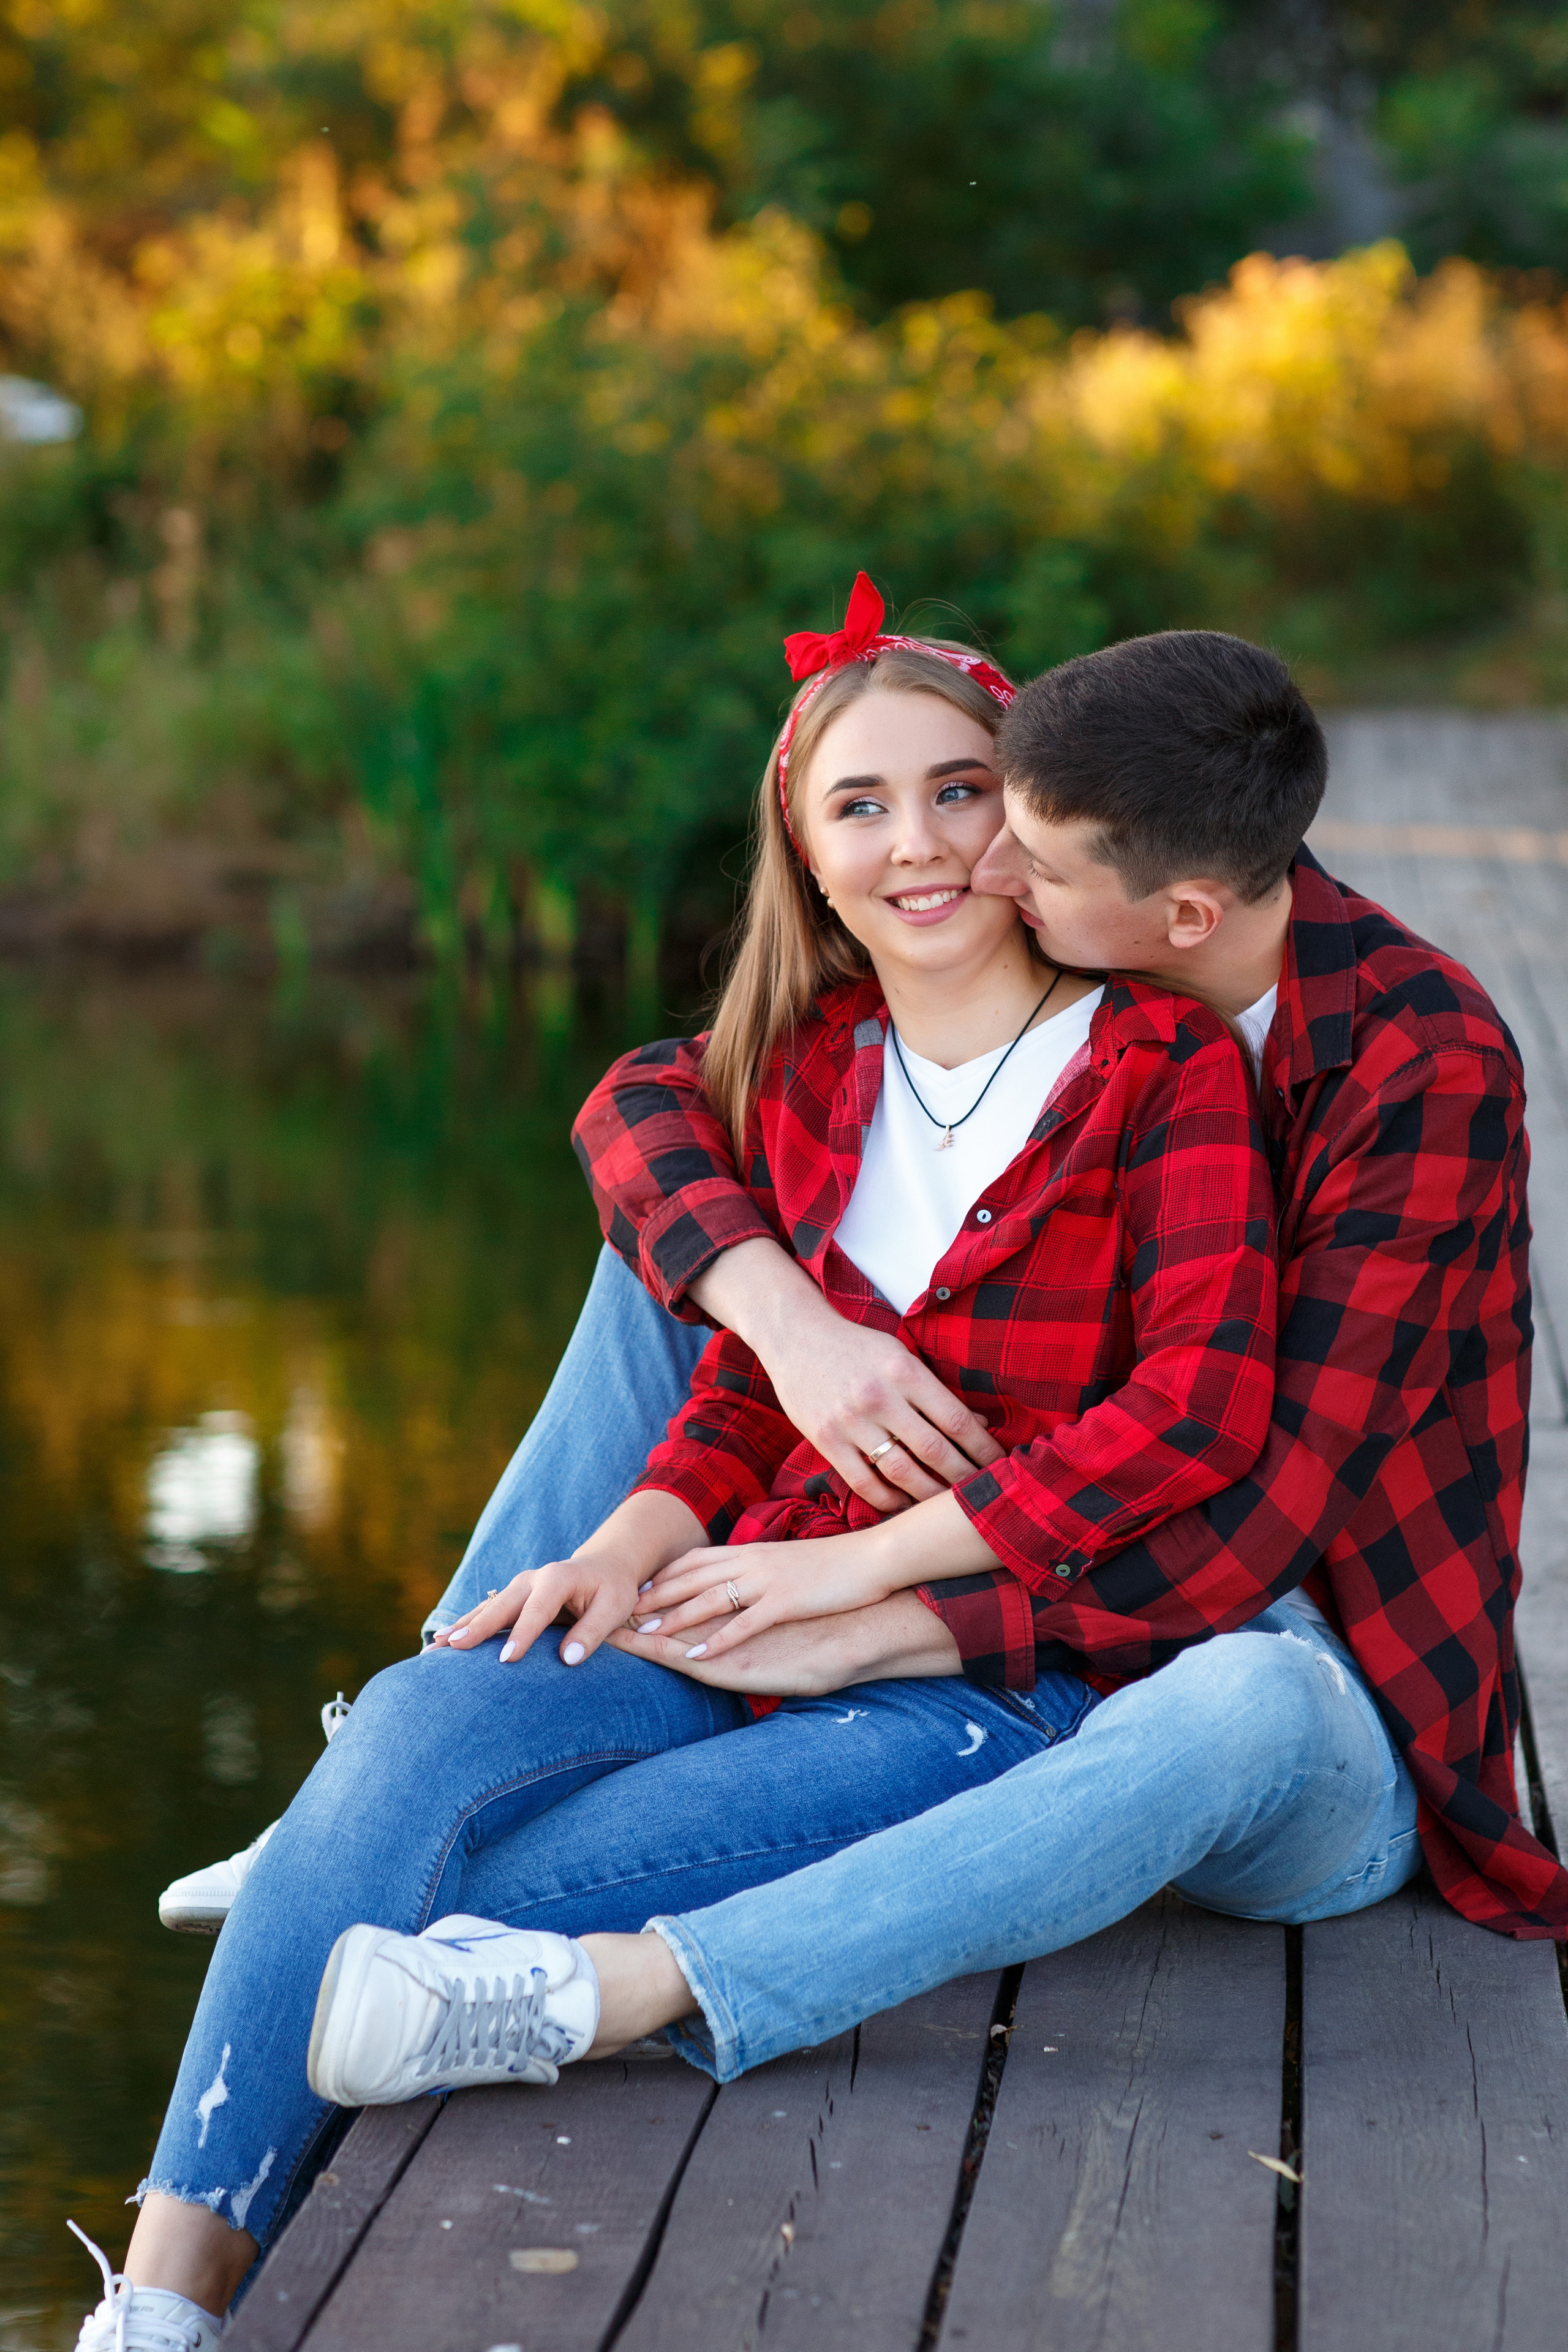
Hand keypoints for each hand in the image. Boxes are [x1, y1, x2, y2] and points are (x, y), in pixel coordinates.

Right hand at [432, 1488, 704, 1667]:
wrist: (606, 1567)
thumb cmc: (614, 1590)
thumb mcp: (615, 1608)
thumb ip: (593, 1632)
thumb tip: (568, 1660)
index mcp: (558, 1579)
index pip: (537, 1611)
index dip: (522, 1635)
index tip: (506, 1660)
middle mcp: (532, 1579)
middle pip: (501, 1606)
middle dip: (477, 1627)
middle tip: (453, 1648)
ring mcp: (519, 1587)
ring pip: (487, 1608)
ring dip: (462, 1627)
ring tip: (435, 1647)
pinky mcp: (512, 1597)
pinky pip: (486, 1612)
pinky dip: (465, 1625)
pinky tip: (443, 1641)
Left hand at [633, 1529, 895, 1660]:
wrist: (871, 1558)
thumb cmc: (832, 1564)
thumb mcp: (786, 1560)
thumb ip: (758, 1568)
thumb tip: (739, 1577)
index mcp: (751, 1551)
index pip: (695, 1560)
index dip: (663, 1575)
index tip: (636, 1589)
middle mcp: (752, 1562)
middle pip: (691, 1577)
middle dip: (655, 1595)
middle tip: (622, 1611)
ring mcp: (767, 1581)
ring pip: (709, 1598)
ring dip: (675, 1616)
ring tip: (647, 1632)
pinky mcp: (785, 1601)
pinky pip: (744, 1624)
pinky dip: (718, 1639)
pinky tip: (698, 1655)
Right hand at [690, 1240, 1003, 1509]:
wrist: (796, 1336)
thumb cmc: (857, 1347)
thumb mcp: (899, 1355)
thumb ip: (935, 1390)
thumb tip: (981, 1424)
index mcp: (904, 1370)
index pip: (956, 1419)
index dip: (984, 1448)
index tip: (1001, 1464)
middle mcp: (879, 1396)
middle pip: (935, 1451)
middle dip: (965, 1477)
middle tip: (982, 1493)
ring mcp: (850, 1421)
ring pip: (901, 1472)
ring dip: (930, 1494)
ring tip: (947, 1504)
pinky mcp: (826, 1440)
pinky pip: (863, 1483)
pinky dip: (888, 1500)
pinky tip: (904, 1504)